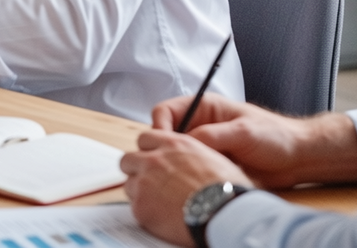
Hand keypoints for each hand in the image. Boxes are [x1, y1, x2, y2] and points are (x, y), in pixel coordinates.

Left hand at [121, 131, 251, 246]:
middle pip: (128, 159)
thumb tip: (186, 162)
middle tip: (149, 183)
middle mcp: (154, 160)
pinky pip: (135, 206)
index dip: (148, 151)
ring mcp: (145, 182)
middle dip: (136, 170)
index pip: (145, 139)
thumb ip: (190, 156)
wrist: (226, 214)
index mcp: (173, 145)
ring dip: (141, 192)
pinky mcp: (141, 205)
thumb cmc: (228, 190)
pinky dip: (146, 212)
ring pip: (129, 184)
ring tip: (161, 204)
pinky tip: (163, 217)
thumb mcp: (213, 159)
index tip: (152, 161)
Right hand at [150, 94, 356, 187]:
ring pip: (178, 155)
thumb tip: (183, 143)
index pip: (166, 111)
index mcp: (204, 108)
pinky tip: (200, 183)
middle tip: (172, 164)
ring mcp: (206, 147)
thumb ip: (212, 135)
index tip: (162, 143)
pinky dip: (192, 177)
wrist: (299, 159)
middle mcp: (200, 126)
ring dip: (180, 164)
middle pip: (167, 135)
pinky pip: (192, 170)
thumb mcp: (243, 132)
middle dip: (166, 148)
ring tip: (188, 175)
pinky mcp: (212, 166)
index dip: (159, 126)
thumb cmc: (275, 136)